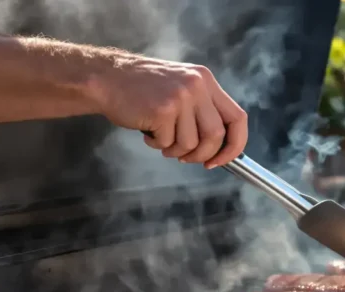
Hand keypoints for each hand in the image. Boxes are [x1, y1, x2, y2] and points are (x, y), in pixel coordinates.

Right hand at [89, 55, 246, 167]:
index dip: (235, 145)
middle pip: (216, 135)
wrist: (106, 78)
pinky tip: (147, 131)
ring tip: (161, 138)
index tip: (224, 160)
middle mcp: (197, 86)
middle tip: (186, 158)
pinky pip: (168, 143)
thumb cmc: (143, 90)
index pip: (238, 118)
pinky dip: (157, 144)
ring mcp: (180, 97)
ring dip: (176, 150)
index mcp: (206, 81)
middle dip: (203, 155)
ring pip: (191, 143)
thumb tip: (221, 149)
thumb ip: (203, 111)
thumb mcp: (182, 89)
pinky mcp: (163, 110)